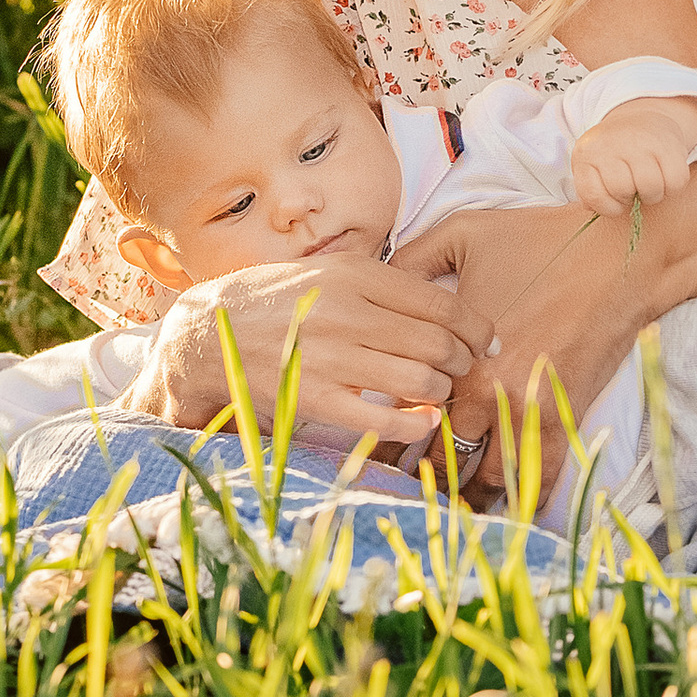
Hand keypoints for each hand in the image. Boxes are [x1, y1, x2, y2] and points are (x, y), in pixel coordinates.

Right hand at [122, 251, 475, 448]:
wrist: (211, 333)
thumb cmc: (282, 300)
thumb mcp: (332, 271)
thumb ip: (386, 285)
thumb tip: (450, 308)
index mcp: (355, 274)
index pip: (442, 305)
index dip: (476, 328)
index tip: (485, 341)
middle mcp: (346, 312)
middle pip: (439, 344)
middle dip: (463, 363)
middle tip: (464, 371)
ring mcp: (330, 357)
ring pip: (420, 380)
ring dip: (440, 392)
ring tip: (436, 393)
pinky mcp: (315, 398)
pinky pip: (385, 419)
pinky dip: (415, 424)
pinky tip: (420, 421)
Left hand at [397, 197, 652, 501]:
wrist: (620, 256)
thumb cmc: (540, 240)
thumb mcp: (463, 234)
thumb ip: (411, 258)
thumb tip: (376, 275)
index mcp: (459, 358)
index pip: (411, 418)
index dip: (389, 442)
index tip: (373, 457)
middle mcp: (493, 396)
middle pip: (446, 458)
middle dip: (424, 480)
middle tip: (403, 495)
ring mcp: (534, 412)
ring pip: (491, 477)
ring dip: (469, 496)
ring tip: (450, 511)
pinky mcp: (570, 418)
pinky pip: (544, 475)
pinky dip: (524, 496)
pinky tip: (508, 510)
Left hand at [569, 93, 696, 217]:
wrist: (641, 118)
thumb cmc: (612, 153)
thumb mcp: (590, 166)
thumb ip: (587, 191)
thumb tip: (592, 207)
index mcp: (587, 152)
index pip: (594, 194)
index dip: (607, 206)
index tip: (614, 198)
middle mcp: (612, 142)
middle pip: (622, 190)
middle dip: (630, 199)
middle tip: (633, 189)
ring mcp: (641, 140)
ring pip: (650, 186)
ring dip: (652, 195)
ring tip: (648, 186)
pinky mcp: (669, 143)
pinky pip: (676, 181)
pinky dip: (672, 188)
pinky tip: (664, 178)